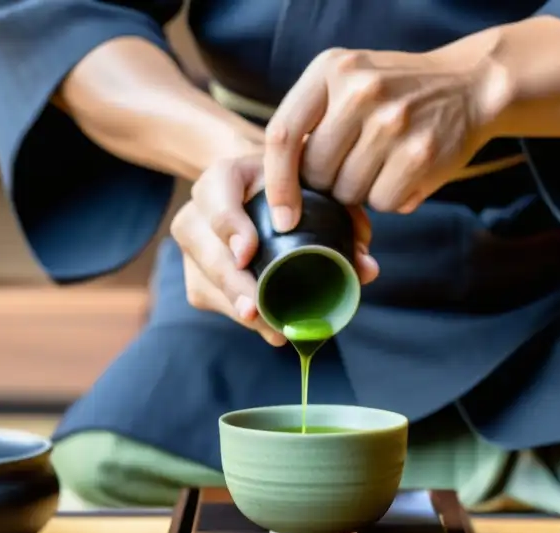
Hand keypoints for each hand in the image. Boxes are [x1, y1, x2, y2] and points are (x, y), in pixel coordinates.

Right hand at [170, 152, 375, 345]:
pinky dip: (236, 313)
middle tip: (255, 309)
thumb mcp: (314, 186)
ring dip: (236, 306)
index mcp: (225, 176)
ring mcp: (193, 243)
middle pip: (205, 249)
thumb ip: (344, 217)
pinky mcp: (194, 273)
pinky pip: (209, 298)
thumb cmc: (290, 187)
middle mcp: (198, 209)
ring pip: (204, 280)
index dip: (228, 225)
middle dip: (231, 283)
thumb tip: (365, 267)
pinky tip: (264, 328)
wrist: (254, 188)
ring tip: (268, 328)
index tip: (247, 252)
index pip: (216, 196)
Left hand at [262, 47, 494, 229]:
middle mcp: (361, 91)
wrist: (469, 84)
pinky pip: (382, 202)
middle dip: (329, 184)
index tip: (283, 216)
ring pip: (349, 192)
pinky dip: (390, 198)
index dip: (277, 183)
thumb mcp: (349, 81)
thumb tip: (281, 188)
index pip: (283, 135)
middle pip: (317, 172)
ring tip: (384, 164)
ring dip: (361, 192)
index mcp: (332, 69)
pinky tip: (404, 173)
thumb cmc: (396, 93)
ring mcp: (393, 122)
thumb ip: (312, 119)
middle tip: (354, 167)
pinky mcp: (421, 152)